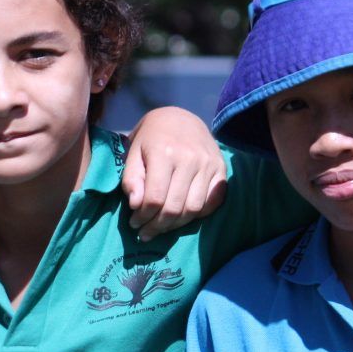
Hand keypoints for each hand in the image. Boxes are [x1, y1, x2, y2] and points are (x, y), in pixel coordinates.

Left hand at [124, 107, 227, 239]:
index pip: (155, 198)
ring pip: (193, 210)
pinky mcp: (221, 170)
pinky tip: (182, 216)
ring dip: (175, 225)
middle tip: (146, 233)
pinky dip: (197, 216)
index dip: (143, 217)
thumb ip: (131, 179)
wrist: (181, 119)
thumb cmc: (152, 138)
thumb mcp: (133, 152)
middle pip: (174, 208)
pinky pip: (211, 203)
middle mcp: (190, 159)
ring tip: (161, 227)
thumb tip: (136, 205)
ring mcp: (209, 164)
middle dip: (157, 226)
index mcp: (164, 152)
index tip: (134, 223)